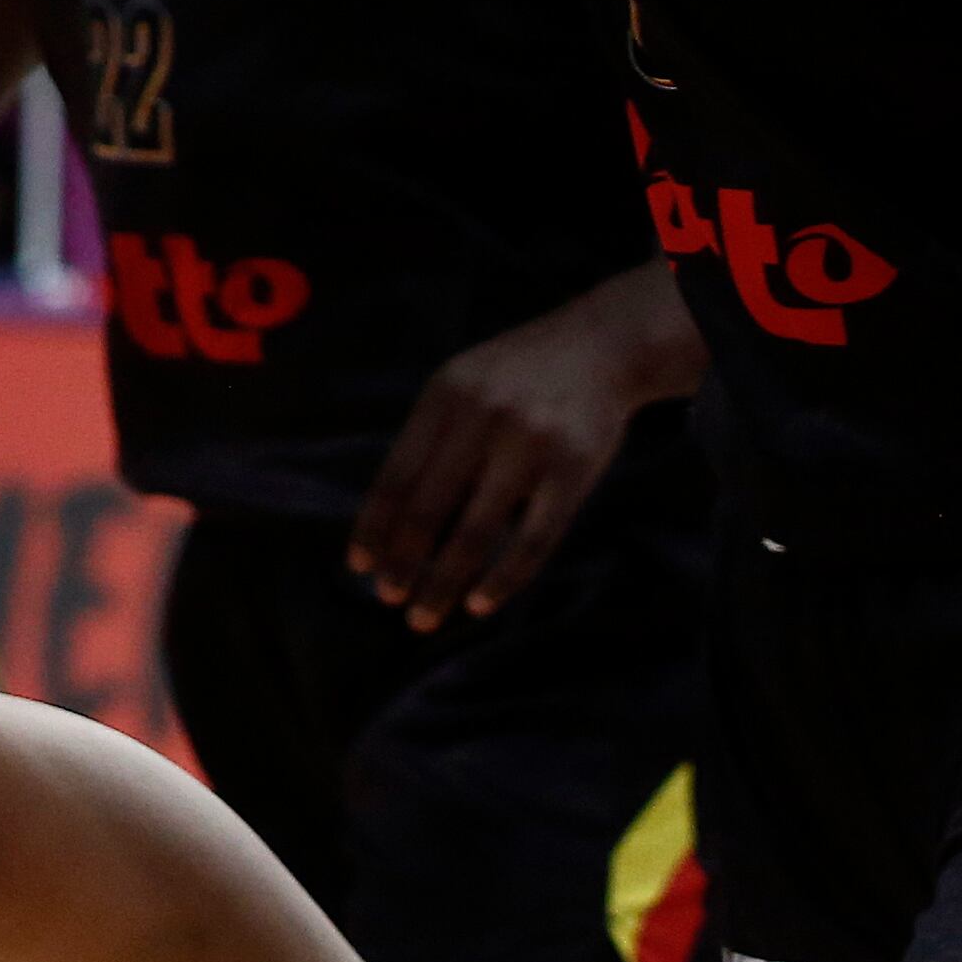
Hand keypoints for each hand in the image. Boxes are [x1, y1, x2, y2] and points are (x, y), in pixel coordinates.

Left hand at [345, 262, 695, 630]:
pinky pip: (532, 540)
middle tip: (388, 600)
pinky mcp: (574, 471)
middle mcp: (482, 418)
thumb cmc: (516, 376)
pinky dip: (502, 580)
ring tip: (424, 616)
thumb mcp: (462, 385)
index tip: (360, 567)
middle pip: (428, 509)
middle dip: (402, 563)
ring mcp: (530, 445)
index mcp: (444, 396)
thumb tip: (388, 523)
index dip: (374, 528)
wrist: (602, 344)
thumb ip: (429, 440)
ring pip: (475, 533)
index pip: (395, 476)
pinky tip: (480, 604)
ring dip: (443, 583)